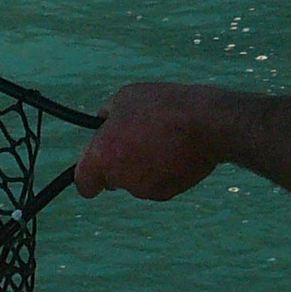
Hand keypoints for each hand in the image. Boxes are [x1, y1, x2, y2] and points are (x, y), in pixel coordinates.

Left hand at [73, 83, 224, 200]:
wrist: (208, 124)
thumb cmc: (164, 107)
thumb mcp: (126, 98)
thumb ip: (108, 116)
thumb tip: (104, 123)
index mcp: (103, 155)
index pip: (83, 183)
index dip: (88, 176)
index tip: (96, 169)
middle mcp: (120, 178)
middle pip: (112, 179)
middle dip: (119, 164)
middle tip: (136, 140)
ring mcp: (144, 189)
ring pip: (135, 181)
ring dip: (142, 166)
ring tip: (161, 140)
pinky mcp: (166, 193)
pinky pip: (157, 183)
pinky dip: (162, 172)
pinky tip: (175, 151)